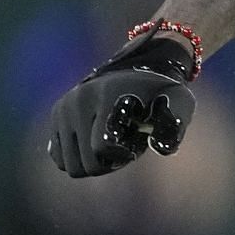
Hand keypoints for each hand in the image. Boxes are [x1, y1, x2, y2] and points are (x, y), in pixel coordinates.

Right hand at [46, 28, 196, 176]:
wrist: (138, 69)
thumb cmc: (160, 93)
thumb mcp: (178, 102)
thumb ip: (176, 124)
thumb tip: (158, 147)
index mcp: (107, 95)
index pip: (102, 147)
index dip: (123, 156)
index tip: (136, 141)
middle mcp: (80, 99)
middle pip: (85, 163)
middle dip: (108, 163)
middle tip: (124, 146)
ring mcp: (64, 107)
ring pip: (70, 165)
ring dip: (92, 162)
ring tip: (109, 142)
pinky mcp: (56, 114)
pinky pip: (58, 157)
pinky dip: (76, 157)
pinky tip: (93, 141)